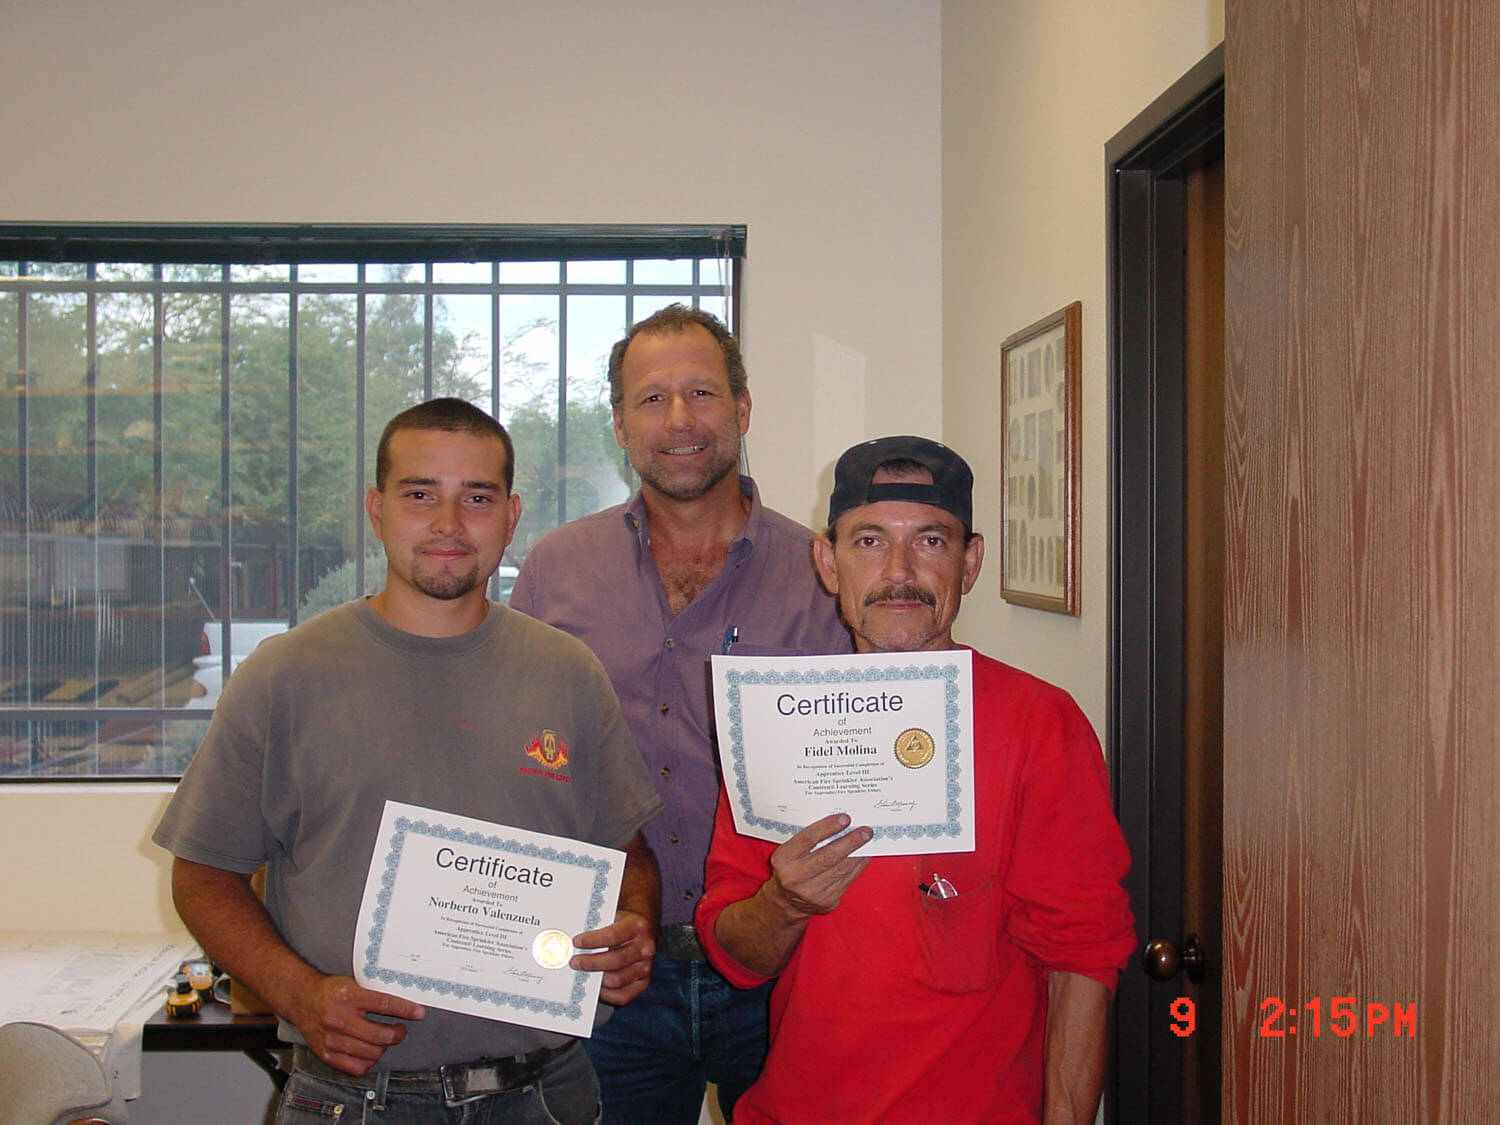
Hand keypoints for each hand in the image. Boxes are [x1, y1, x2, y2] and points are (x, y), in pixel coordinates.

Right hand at [283, 974, 424, 1075]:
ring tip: (386, 1040)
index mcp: (347, 997)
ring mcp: (332, 1039)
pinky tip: (371, 1052)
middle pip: (379, 1035)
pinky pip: (356, 1067)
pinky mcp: (327, 1054)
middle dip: (397, 1034)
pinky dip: (369, 1062)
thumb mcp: (352, 983)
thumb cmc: (329, 991)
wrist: (302, 1000)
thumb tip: (402, 1002)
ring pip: (370, 1052)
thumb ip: (372, 994)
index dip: (405, 1010)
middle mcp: (339, 1019)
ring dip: (384, 1048)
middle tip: (401, 1030)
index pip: (383, 1004)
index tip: (418, 1012)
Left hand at [572, 909, 655, 1005]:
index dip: (592, 941)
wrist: (645, 929)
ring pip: (617, 980)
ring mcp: (646, 967)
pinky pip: (623, 996)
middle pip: (614, 961)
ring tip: (583, 974)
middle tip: (574, 962)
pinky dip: (606, 994)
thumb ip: (598, 928)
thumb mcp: (614, 917)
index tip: (576, 942)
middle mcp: (645, 948)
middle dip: (590, 963)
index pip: (612, 936)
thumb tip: (574, 942)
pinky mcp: (643, 982)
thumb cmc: (623, 924)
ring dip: (596, 979)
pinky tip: (596, 986)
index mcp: (638, 927)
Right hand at [764, 812, 872, 919]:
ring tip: (866, 840)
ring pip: (842, 869)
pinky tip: (863, 856)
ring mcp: (812, 892)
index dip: (828, 827)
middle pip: (829, 856)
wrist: (786, 901)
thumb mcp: (788, 851)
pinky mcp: (827, 901)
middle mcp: (796, 877)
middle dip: (851, 841)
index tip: (845, 818)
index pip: (808, 839)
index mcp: (784, 860)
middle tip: (865, 831)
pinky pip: (847, 880)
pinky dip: (857, 866)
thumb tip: (837, 823)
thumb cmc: (789, 870)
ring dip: (858, 853)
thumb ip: (807, 838)